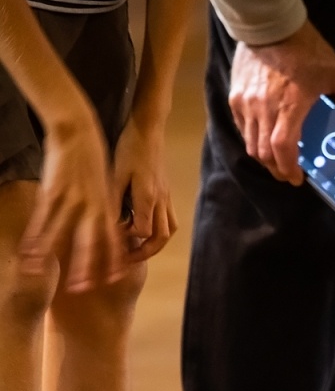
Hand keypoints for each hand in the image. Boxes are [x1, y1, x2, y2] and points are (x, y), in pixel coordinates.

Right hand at [20, 111, 124, 291]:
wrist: (78, 132)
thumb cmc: (93, 163)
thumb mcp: (107, 189)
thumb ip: (106, 211)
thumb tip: (107, 230)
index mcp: (107, 208)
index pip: (113, 241)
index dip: (114, 261)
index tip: (114, 280)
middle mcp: (92, 208)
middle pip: (90, 243)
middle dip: (86, 267)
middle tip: (81, 288)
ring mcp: (72, 201)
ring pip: (60, 234)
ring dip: (49, 256)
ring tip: (40, 274)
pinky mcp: (53, 192)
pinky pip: (41, 219)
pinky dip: (34, 236)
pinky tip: (26, 251)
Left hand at [112, 114, 176, 261]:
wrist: (149, 132)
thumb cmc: (129, 149)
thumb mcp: (115, 174)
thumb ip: (114, 202)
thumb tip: (110, 224)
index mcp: (147, 197)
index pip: (143, 231)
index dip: (128, 239)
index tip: (112, 238)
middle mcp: (161, 202)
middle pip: (160, 238)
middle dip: (145, 252)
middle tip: (127, 258)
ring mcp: (167, 198)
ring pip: (169, 231)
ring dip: (155, 244)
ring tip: (138, 247)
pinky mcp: (167, 194)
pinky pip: (169, 221)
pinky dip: (159, 231)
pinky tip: (144, 229)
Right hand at [229, 20, 334, 183]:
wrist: (270, 25)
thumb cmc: (306, 49)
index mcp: (291, 105)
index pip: (283, 148)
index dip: (289, 168)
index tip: (297, 178)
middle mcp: (264, 107)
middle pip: (264, 153)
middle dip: (277, 169)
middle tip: (289, 174)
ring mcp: (246, 102)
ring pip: (250, 143)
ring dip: (264, 157)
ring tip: (278, 160)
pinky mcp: (235, 95)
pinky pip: (241, 127)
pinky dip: (253, 139)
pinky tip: (264, 139)